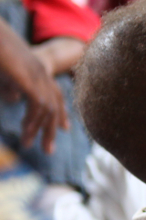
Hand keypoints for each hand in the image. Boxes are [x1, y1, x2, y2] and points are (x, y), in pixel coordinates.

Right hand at [0, 21, 67, 153]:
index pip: (56, 94)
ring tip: (29, 144)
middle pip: (55, 105)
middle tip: (48, 149)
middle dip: (52, 127)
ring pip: (47, 109)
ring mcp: (38, 75)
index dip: (60, 112)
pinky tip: (26, 131)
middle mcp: (43, 73)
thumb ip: (12, 86)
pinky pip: (39, 105)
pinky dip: (34, 120)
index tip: (64, 129)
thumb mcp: (6, 74)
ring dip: (39, 129)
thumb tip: (15, 99)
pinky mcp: (31, 79)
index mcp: (38, 70)